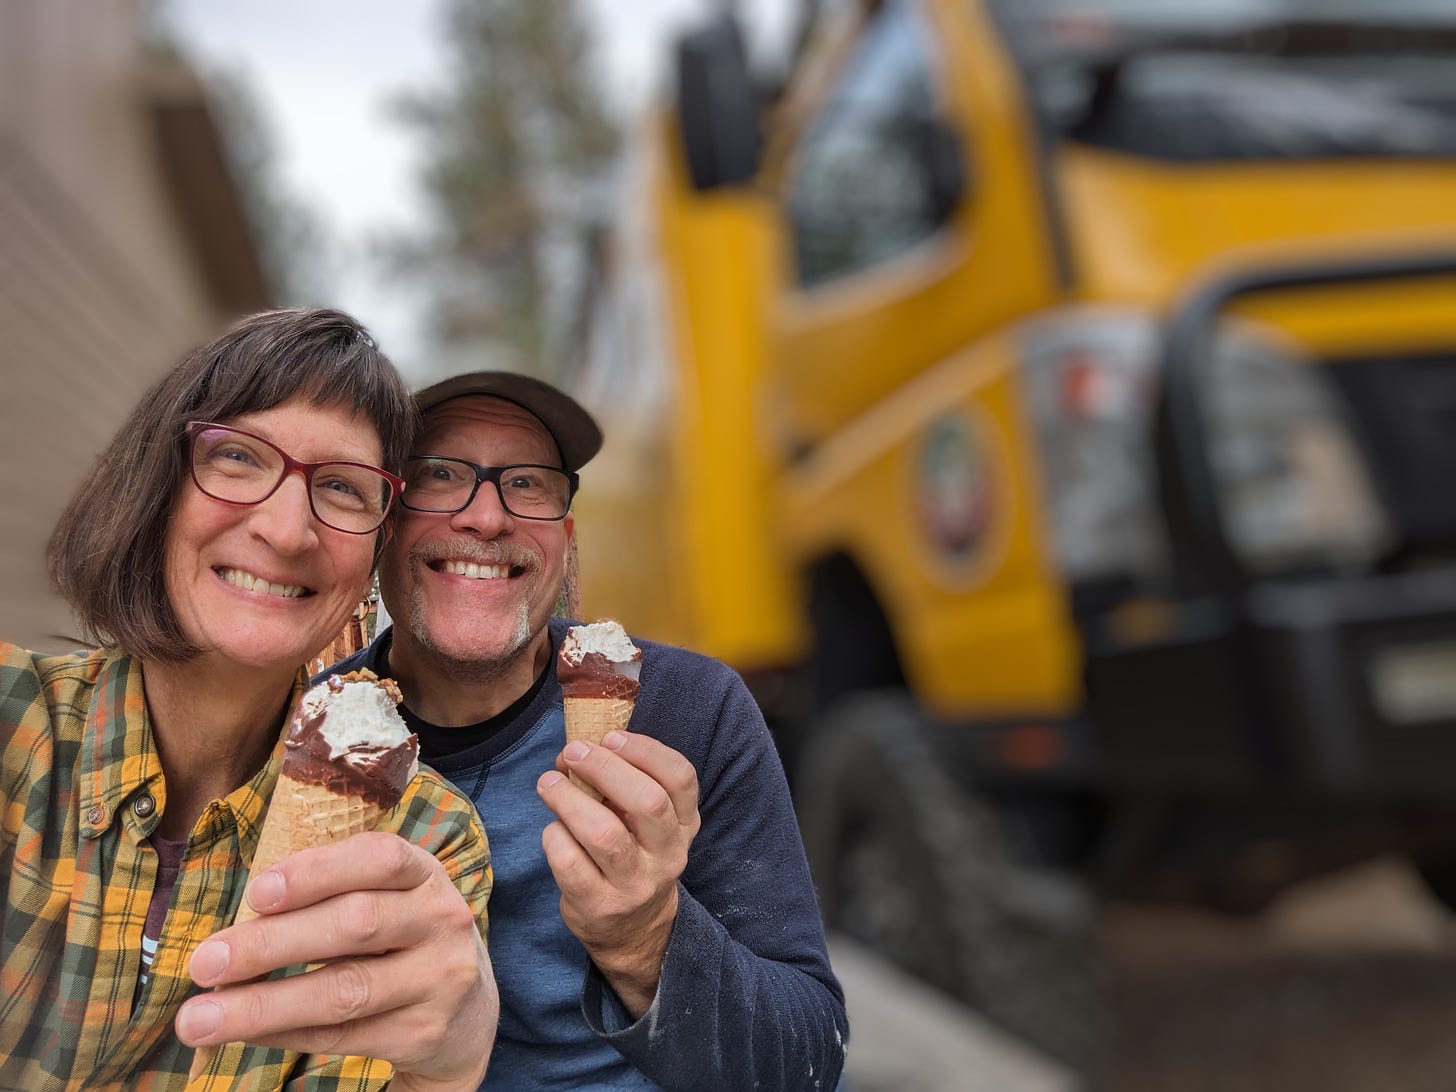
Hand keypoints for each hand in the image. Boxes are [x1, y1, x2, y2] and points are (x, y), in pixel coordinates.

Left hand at [176, 832, 496, 1090]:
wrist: (468, 1012)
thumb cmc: (399, 939)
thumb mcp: (388, 899)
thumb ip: (329, 896)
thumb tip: (235, 926)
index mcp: (425, 874)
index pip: (379, 858)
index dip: (317, 871)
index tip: (257, 892)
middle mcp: (441, 920)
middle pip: (355, 925)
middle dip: (271, 943)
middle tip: (204, 962)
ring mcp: (439, 979)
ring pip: (344, 991)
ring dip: (263, 1005)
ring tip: (198, 1019)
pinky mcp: (423, 1032)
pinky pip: (342, 1036)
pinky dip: (284, 1034)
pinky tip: (242, 1033)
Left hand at [538, 730, 699, 1017]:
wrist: (634, 930)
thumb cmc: (635, 856)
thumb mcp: (647, 824)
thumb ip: (623, 785)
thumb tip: (576, 750)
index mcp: (684, 825)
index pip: (681, 779)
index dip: (646, 751)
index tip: (611, 737)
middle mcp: (668, 855)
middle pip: (647, 802)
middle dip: (605, 769)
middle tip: (572, 753)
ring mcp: (635, 884)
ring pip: (605, 834)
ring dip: (569, 799)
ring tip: (549, 782)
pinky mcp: (599, 905)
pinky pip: (571, 863)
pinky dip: (554, 837)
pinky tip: (552, 828)